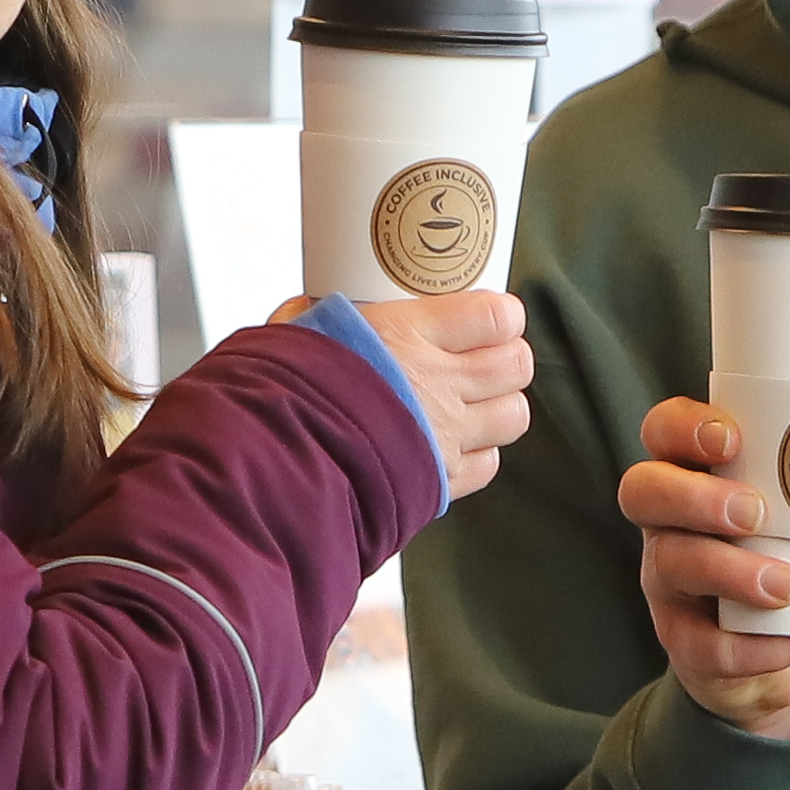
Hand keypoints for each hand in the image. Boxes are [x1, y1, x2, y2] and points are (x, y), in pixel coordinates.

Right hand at [279, 286, 531, 493]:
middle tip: (484, 357)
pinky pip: (487, 465)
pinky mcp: (437, 481)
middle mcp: (438, 385)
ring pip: (513, 415)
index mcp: (408, 335)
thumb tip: (310, 307)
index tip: (490, 318)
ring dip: (500, 406)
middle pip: (515, 365)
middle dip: (507, 357)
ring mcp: (443, 437)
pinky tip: (452, 444)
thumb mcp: (297, 331)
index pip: (496, 316)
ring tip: (473, 402)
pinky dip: (478, 454)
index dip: (501, 316)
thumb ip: (320, 316)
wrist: (274, 462)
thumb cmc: (280, 390)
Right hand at [618, 397, 789, 740]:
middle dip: (695, 497)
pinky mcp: (683, 637)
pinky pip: (701, 644)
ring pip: (668, 564)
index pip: (662, 431)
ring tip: (786, 584)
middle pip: (644, 491)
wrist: (781, 643)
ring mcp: (667, 579)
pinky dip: (753, 645)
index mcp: (696, 470)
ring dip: (726, 572)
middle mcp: (667, 520)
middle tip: (756, 512)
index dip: (682, 427)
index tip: (731, 437)